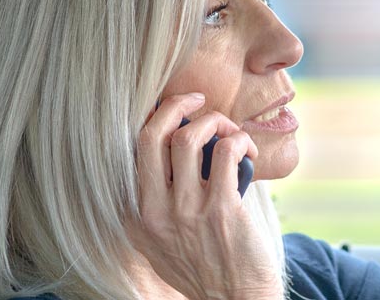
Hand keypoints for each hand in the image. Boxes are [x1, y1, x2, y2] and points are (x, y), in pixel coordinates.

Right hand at [129, 93, 281, 299]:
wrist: (234, 298)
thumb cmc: (203, 266)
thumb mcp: (159, 242)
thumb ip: (155, 204)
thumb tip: (168, 154)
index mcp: (135, 215)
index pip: (131, 150)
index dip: (154, 118)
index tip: (175, 110)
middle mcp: (154, 211)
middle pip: (151, 135)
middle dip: (176, 104)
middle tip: (198, 100)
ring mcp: (187, 210)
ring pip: (190, 136)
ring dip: (216, 121)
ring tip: (230, 132)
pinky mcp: (222, 209)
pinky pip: (227, 152)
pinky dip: (240, 141)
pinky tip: (248, 153)